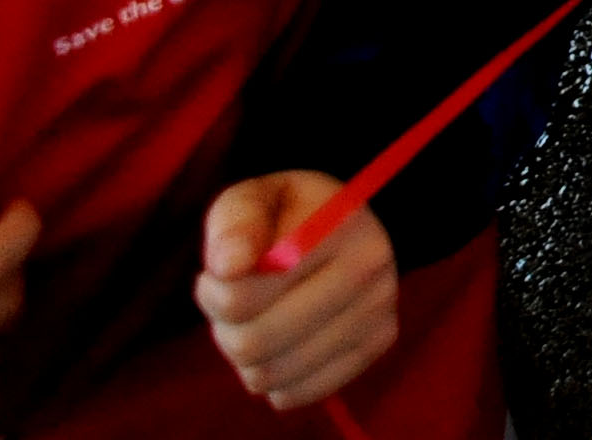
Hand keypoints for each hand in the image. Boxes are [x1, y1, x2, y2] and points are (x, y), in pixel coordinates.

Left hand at [193, 174, 397, 411]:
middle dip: (224, 329)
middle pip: (254, 343)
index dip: (212, 294)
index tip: (216, 275)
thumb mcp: (254, 197)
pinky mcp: (377, 345)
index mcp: (339, 226)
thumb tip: (228, 266)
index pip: (244, 297)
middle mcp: (370, 271)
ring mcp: (379, 312)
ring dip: (245, 356)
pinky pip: (295, 394)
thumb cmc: (288, 214)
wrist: (351, 223)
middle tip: (229, 304)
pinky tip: (280, 344)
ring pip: (269, 375)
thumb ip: (235, 221)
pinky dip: (273, 378)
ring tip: (255, 321)